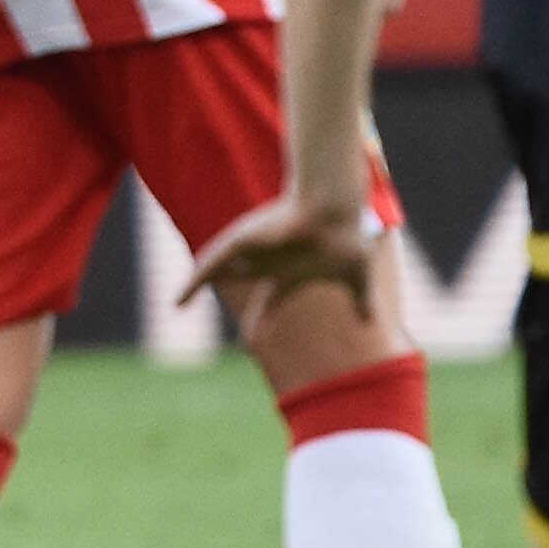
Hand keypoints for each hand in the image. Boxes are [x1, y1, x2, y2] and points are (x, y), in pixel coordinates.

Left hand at [182, 190, 377, 316]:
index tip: (251, 335)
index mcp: (292, 273)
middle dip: (225, 290)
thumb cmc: (345, 239)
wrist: (334, 212)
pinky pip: (210, 263)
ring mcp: (254, 251)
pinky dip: (193, 283)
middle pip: (239, 278)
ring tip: (177, 302)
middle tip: (206, 306)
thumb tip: (370, 322)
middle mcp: (270, 262)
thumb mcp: (356, 276)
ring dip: (199, 285)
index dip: (261, 316)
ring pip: (219, 269)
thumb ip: (361, 301)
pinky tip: (178, 300)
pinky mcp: (240, 241)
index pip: (272, 298)